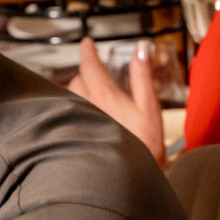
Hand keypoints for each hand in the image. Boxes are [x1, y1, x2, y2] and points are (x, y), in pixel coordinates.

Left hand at [69, 37, 166, 165]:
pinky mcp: (75, 134)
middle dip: (85, 74)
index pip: (89, 64)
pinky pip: (70, 114)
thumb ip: (142, 76)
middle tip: (96, 74)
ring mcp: (80, 121)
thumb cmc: (144, 144)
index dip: (87, 50)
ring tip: (92, 95)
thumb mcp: (149, 106)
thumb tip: (141, 50)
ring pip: (70, 97)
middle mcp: (87, 106)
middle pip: (77, 80)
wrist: (130, 176)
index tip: (87, 43)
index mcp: (104, 95)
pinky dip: (77, 109)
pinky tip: (87, 117)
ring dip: (79, 92)